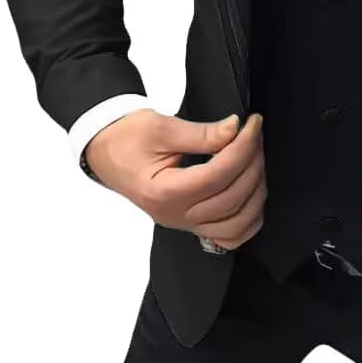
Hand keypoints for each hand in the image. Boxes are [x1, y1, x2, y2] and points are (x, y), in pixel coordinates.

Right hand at [84, 109, 266, 249]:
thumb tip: (235, 129)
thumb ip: (202, 133)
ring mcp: (184, 223)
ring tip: (254, 161)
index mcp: (164, 192)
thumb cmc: (125, 138)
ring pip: (237, 223)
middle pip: (232, 198)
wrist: (106, 150)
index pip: (218, 175)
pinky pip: (229, 237)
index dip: (243, 148)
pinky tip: (253, 196)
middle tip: (255, 136)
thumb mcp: (160, 127)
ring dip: (256, 191)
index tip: (253, 125)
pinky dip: (248, 220)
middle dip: (252, 163)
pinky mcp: (191, 224)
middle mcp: (175, 214)